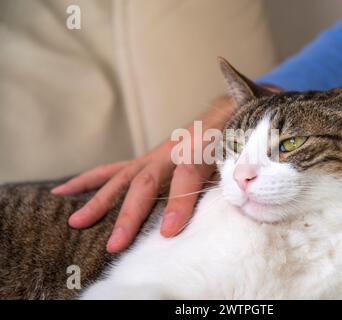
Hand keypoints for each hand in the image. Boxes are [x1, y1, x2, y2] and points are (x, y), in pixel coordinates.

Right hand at [52, 96, 233, 252]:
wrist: (218, 117)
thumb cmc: (227, 142)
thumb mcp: (233, 159)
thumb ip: (227, 178)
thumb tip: (220, 201)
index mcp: (196, 151)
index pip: (186, 176)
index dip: (178, 203)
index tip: (168, 232)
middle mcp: (168, 153)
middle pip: (145, 183)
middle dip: (130, 214)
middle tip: (116, 244)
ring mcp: (151, 157)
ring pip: (121, 178)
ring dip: (100, 202)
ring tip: (76, 222)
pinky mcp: (143, 160)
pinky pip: (113, 170)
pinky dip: (90, 180)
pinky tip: (66, 189)